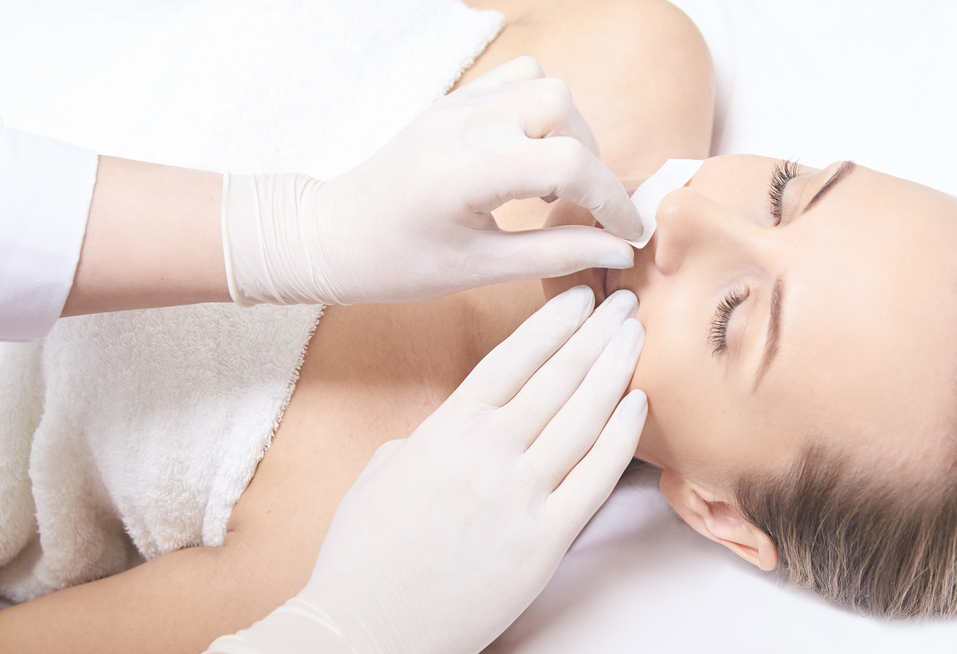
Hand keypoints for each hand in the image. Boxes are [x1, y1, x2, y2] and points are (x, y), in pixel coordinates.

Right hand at [208, 286, 645, 653]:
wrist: (364, 631)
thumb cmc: (362, 555)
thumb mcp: (381, 473)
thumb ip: (425, 440)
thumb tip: (453, 431)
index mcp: (446, 428)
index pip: (513, 357)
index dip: (553, 322)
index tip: (580, 297)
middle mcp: (489, 451)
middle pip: (558, 376)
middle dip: (596, 333)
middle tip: (626, 303)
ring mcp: (521, 495)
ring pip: (584, 416)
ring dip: (614, 369)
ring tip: (636, 338)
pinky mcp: (545, 541)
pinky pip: (596, 476)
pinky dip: (621, 436)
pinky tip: (638, 405)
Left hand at [224, 57, 642, 305]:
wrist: (331, 235)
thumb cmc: (395, 264)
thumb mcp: (478, 271)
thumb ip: (554, 254)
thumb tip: (617, 248)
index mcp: (463, 173)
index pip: (567, 162)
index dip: (611, 198)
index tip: (625, 232)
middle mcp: (460, 125)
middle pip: (561, 107)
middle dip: (589, 158)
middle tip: (577, 207)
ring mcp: (454, 105)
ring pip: (543, 84)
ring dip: (567, 130)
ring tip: (550, 182)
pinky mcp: (451, 101)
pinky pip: (515, 79)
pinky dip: (539, 111)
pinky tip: (527, 156)